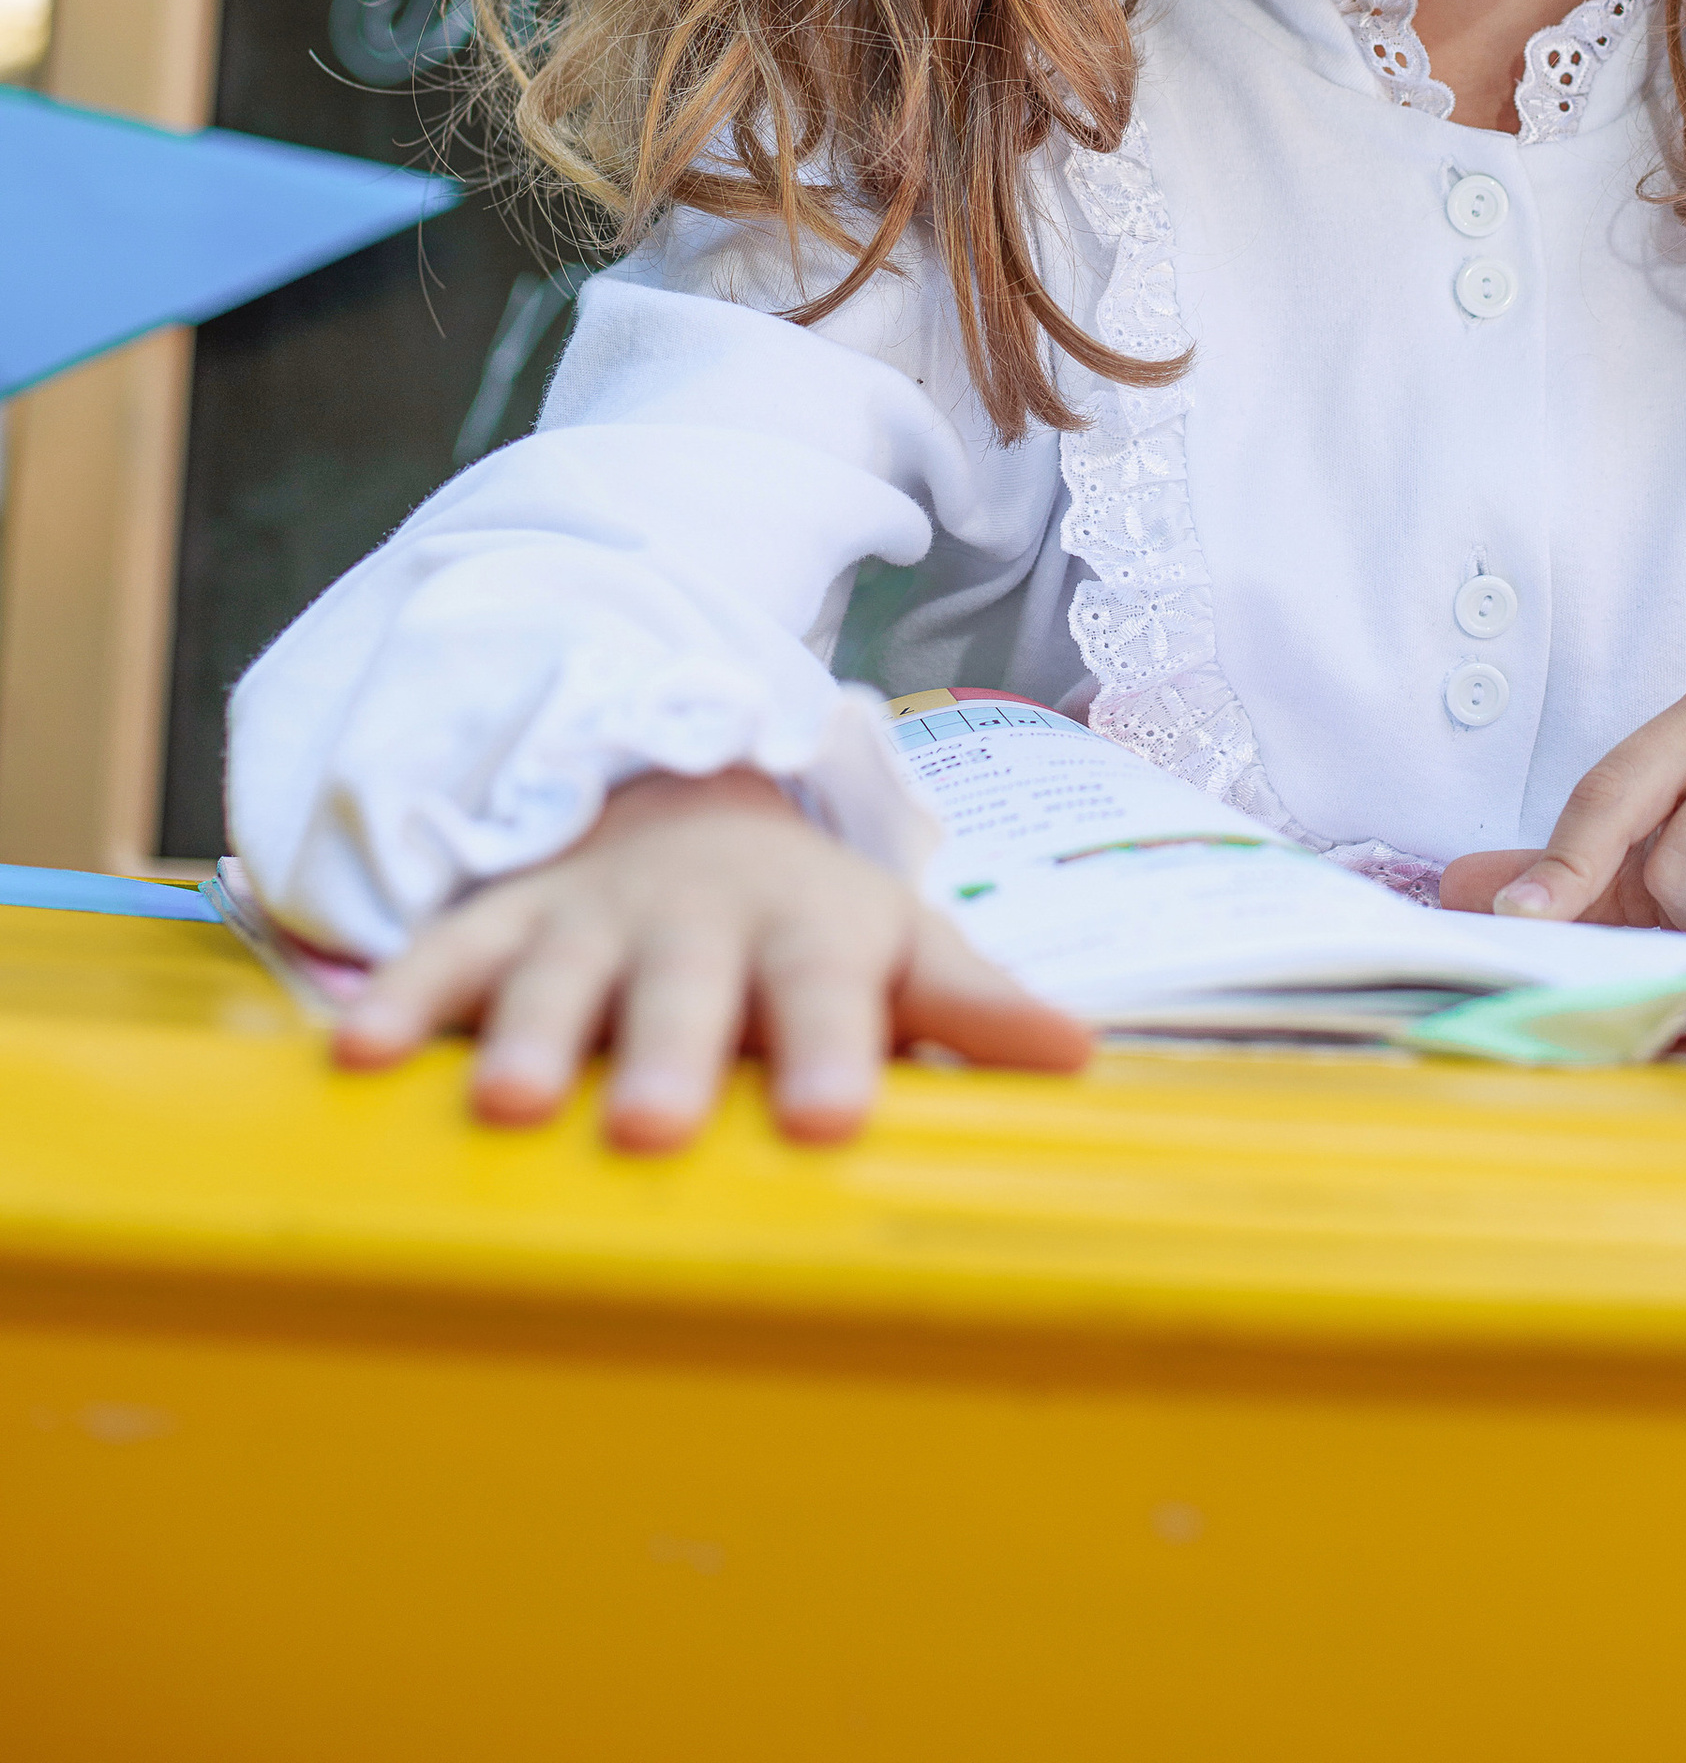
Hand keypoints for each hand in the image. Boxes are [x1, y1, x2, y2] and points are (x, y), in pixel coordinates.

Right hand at [334, 765, 1087, 1149]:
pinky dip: (405, 999)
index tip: (831, 1120)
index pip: (827, 992)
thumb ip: (973, 1003)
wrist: (692, 805)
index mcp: (809, 932)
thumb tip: (1081, 1055)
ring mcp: (596, 916)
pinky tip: (355, 1058)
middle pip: (684, 989)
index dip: (830, 1052)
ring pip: (560, 971)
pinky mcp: (509, 921)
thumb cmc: (811, 923)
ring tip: (499, 1108)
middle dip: (665, 1055)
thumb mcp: (900, 945)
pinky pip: (450, 954)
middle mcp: (698, 919)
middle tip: (647, 1129)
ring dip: (531, 1035)